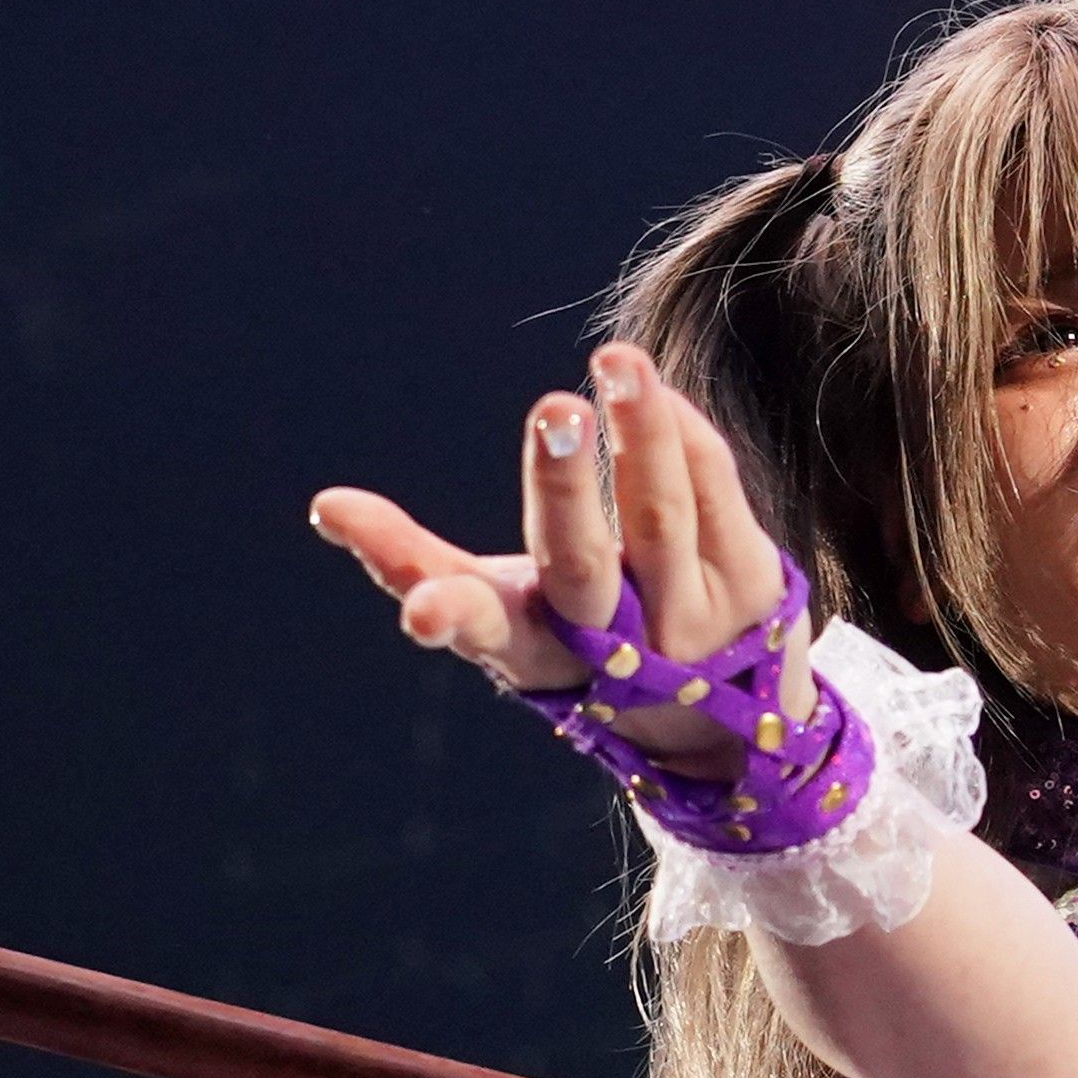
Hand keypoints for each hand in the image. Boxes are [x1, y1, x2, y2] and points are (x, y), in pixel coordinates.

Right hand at [308, 344, 798, 765]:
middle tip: (552, 411)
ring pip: (661, 515)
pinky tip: (652, 389)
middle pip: (582, 564)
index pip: (484, 630)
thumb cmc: (583, 640)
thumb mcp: (502, 616)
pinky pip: (715, 489)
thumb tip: (325, 505)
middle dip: (563, 488)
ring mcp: (692, 616)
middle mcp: (616, 645)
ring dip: (640, 431)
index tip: (419, 614)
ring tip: (614, 358)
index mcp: (534, 654)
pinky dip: (680, 434)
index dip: (448, 614)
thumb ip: (415, 563)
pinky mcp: (753, 583)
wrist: (730, 719)